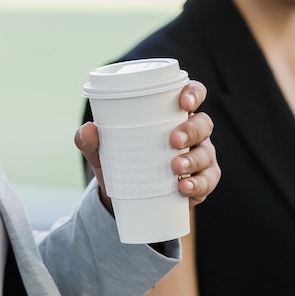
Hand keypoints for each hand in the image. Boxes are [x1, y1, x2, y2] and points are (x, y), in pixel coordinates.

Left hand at [75, 80, 219, 217]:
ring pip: (206, 154)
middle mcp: (193, 134)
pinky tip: (184, 188)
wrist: (127, 202)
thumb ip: (91, 141)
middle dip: (192, 130)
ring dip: (193, 159)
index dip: (194, 94)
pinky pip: (207, 182)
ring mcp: (200, 158)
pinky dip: (197, 185)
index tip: (183, 102)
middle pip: (204, 124)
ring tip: (175, 168)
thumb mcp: (104, 153)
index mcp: (173, 116)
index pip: (193, 96)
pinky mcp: (201, 183)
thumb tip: (87, 130)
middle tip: (173, 140)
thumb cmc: (122, 164)